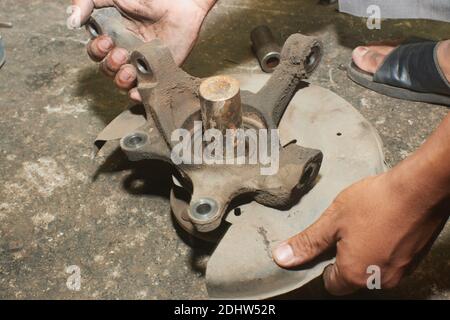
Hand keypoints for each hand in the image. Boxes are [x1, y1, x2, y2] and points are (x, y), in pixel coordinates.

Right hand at [69, 0, 214, 100]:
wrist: (181, 2)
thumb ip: (87, 2)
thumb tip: (72, 20)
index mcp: (113, 36)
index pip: (96, 53)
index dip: (96, 51)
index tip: (106, 41)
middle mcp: (126, 52)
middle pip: (107, 70)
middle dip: (110, 65)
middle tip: (121, 52)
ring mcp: (143, 64)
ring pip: (123, 83)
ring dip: (121, 80)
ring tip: (129, 68)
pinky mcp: (160, 72)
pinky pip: (146, 90)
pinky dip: (138, 95)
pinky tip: (136, 91)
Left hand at [273, 168, 448, 294]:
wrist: (421, 189)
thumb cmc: (376, 203)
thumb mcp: (333, 220)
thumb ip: (308, 243)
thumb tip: (282, 258)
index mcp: (355, 275)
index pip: (331, 285)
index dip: (324, 264)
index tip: (326, 244)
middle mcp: (379, 281)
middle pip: (352, 278)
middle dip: (344, 257)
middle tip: (345, 230)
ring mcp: (400, 272)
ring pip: (371, 269)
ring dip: (364, 252)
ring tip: (364, 225)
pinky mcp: (413, 260)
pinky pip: (389, 261)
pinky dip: (382, 248)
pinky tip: (380, 226)